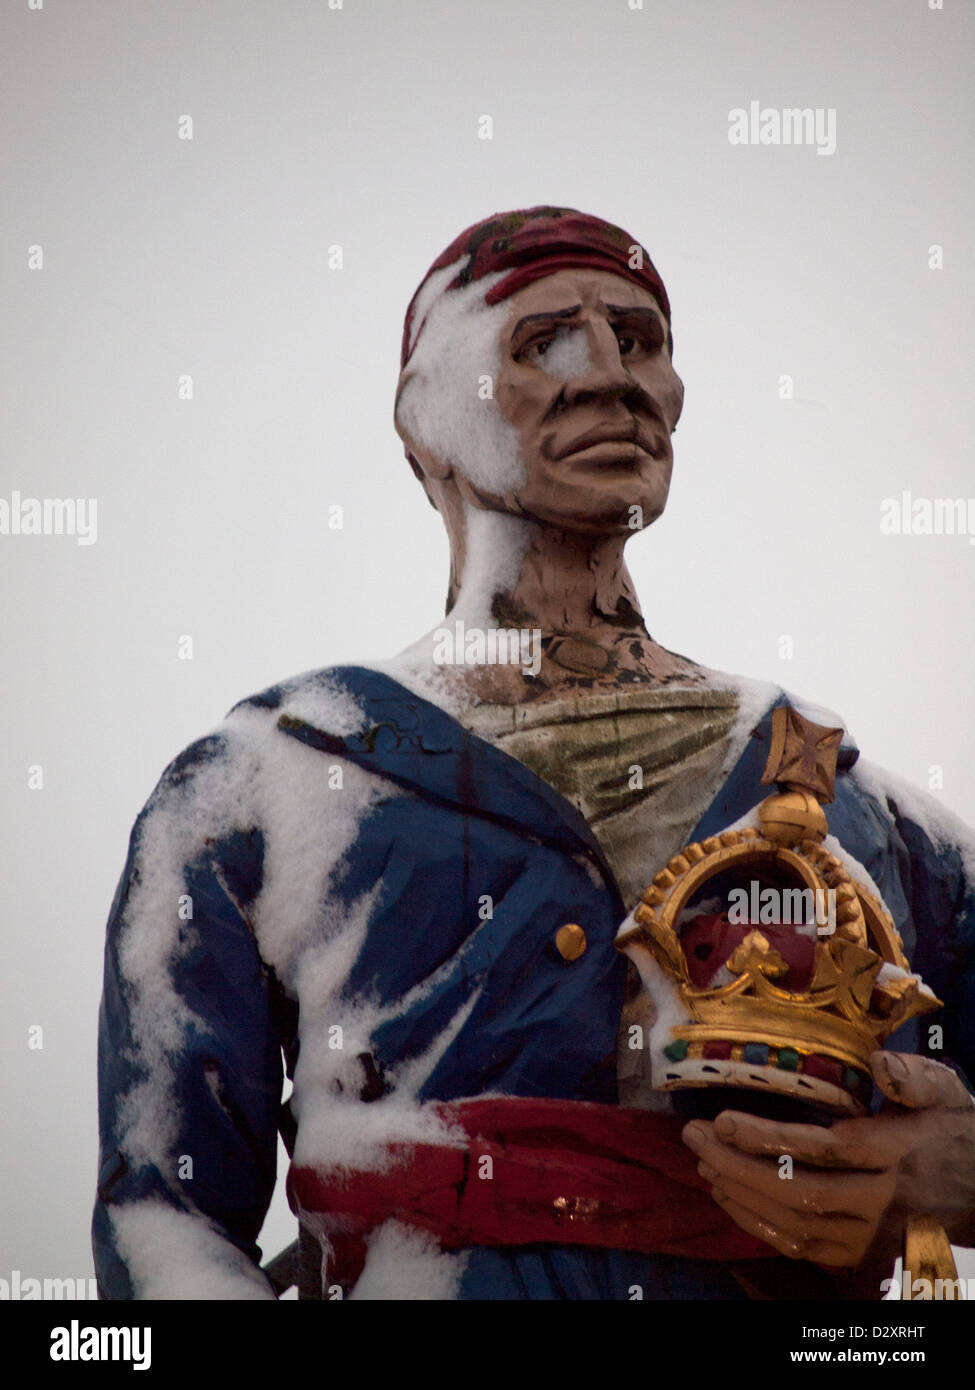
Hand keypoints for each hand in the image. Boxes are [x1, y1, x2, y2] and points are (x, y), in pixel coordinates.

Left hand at [681, 1051, 974, 1268]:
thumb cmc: (953, 1133)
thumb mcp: (946, 1093)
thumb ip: (915, 1077)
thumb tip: (880, 1062)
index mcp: (898, 1153)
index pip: (827, 1149)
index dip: (770, 1137)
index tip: (723, 1119)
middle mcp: (882, 1200)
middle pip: (801, 1191)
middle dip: (737, 1165)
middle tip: (693, 1137)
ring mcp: (870, 1236)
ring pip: (795, 1224)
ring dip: (741, 1195)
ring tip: (702, 1162)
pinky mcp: (859, 1256)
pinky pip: (801, 1248)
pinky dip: (758, 1225)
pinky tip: (729, 1196)